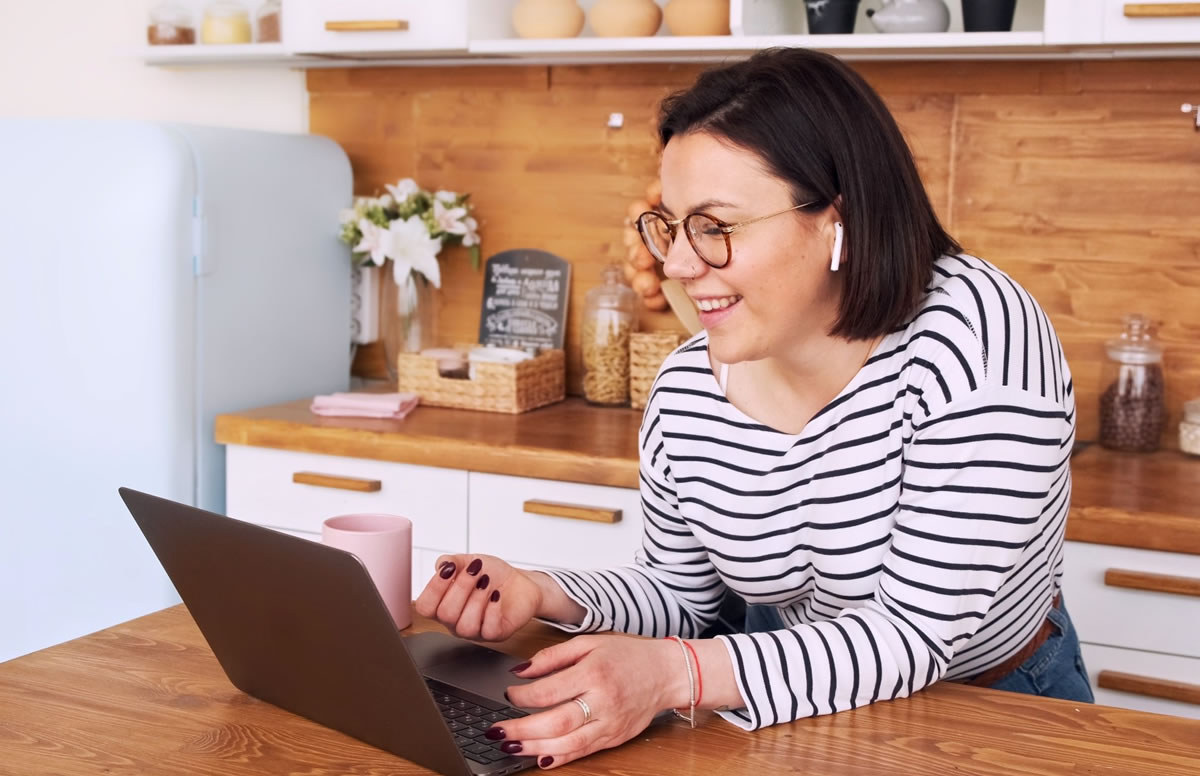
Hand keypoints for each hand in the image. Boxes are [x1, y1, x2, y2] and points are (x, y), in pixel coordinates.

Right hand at [414, 554, 541, 640]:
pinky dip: (493, 609)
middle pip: (445, 615)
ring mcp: (475, 630)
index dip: (434, 588)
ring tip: (487, 582)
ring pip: (466, 626)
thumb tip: (441, 565)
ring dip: (477, 599)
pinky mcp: (495, 634)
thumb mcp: (469, 561)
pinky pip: (488, 630)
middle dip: (461, 587)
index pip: (425, 607)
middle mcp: (455, 621)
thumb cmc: (491, 574)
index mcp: (443, 604)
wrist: (520, 581)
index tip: (449, 569)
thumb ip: (451, 561)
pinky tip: (496, 595)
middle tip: (476, 570)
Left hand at [483, 635, 685, 768]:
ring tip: (511, 746)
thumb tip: (520, 671)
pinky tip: (541, 758)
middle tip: (496, 731)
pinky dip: (560, 757)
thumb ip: (553, 655)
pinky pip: (584, 751)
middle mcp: (602, 700)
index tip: (508, 694)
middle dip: (521, 729)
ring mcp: (610, 722)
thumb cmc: (628, 654)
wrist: (666, 672)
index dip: (522, 696)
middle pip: (555, 721)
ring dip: (535, 748)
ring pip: (568, 742)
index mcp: (594, 672)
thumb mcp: (590, 642)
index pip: (549, 690)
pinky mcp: (615, 737)